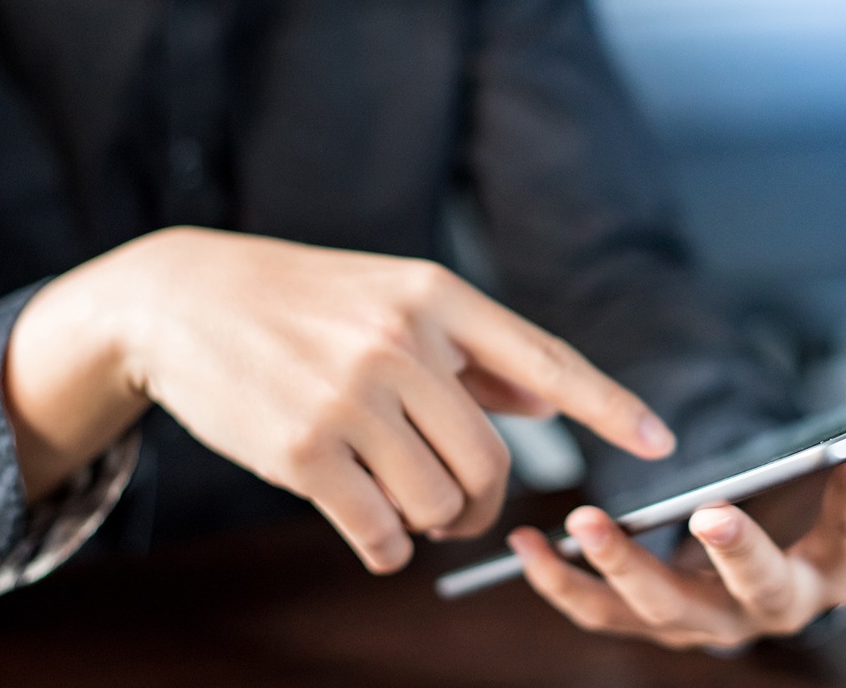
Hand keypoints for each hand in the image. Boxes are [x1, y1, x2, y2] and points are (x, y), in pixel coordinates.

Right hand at [3, 226, 674, 572]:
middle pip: (491, 460)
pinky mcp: (303, 447)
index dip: (606, 403)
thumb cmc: (305, 302)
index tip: (660, 439)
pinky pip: (377, 530)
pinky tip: (373, 537)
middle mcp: (403, 341)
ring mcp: (352, 394)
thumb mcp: (395, 300)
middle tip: (460, 513)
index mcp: (437, 297)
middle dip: (484, 504)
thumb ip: (475, 351)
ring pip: (437, 500)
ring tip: (402, 509)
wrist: (185, 299)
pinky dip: (384, 548)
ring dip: (430, 524)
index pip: (543, 356)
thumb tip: (548, 397)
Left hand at [508, 386, 845, 650]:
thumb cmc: (837, 518)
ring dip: (624, 572)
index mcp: (842, 569)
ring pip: (668, 613)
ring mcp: (708, 622)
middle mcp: (775, 609)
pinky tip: (528, 546)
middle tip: (710, 514)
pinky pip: (600, 616)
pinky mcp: (650, 620)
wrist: (783, 575)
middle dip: (738, 558)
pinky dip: (562, 588)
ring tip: (588, 521)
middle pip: (761, 596)